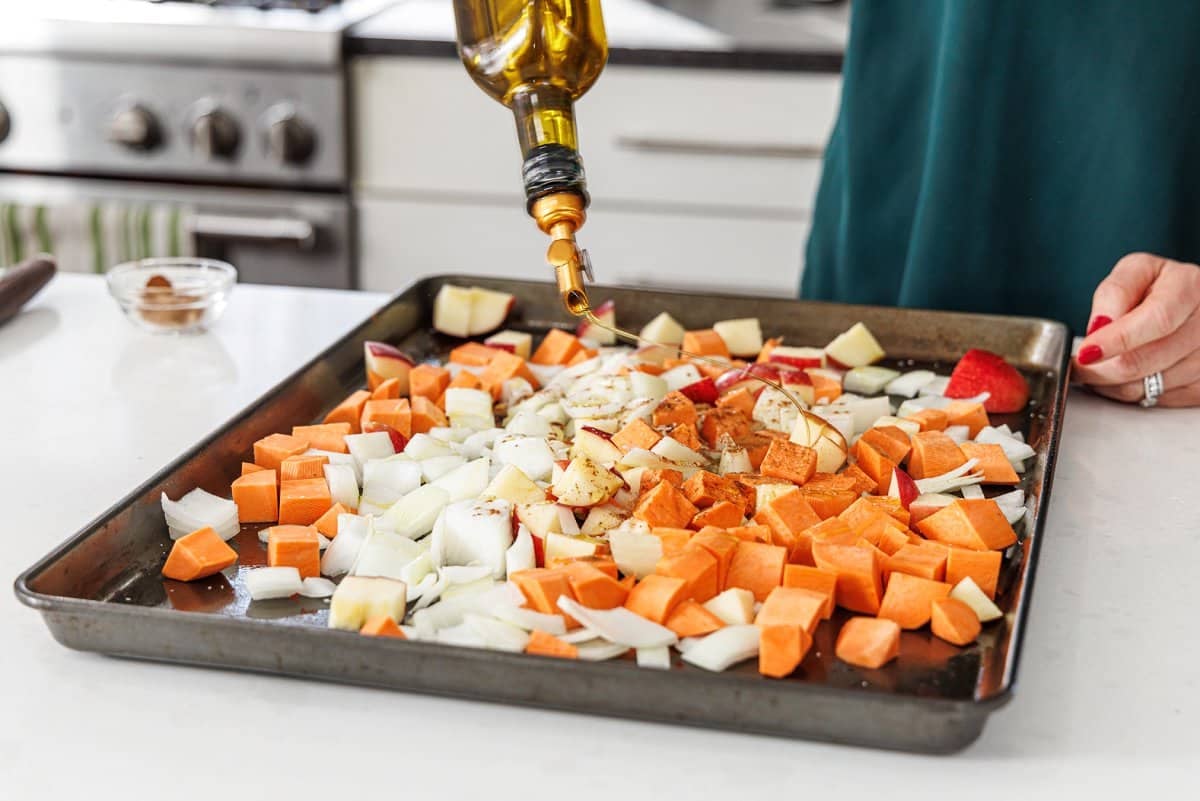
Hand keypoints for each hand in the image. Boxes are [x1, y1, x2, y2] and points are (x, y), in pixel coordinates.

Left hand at [1074, 253, 1199, 406]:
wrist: (1191, 305)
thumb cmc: (1159, 288)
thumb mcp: (1134, 273)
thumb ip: (1114, 295)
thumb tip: (1099, 328)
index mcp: (1189, 287)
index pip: (1157, 320)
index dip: (1117, 340)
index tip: (1086, 353)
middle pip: (1145, 361)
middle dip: (1100, 369)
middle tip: (1079, 366)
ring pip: (1145, 387)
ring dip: (1111, 383)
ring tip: (1101, 365)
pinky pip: (1155, 400)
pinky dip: (1130, 392)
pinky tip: (1124, 374)